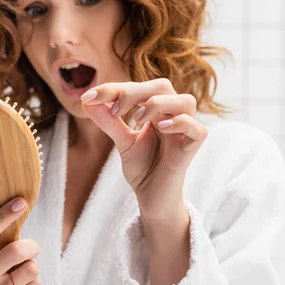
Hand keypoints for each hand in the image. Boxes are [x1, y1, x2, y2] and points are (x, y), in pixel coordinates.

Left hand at [81, 78, 207, 218]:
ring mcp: (186, 131)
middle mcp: (174, 115)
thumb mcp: (122, 141)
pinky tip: (161, 128)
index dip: (114, 89)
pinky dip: (181, 123)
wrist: (152, 198)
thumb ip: (108, 121)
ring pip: (186, 101)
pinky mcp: (192, 148)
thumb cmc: (143, 168)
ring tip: (135, 120)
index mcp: (158, 110)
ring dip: (158, 104)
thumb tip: (86, 101)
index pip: (139, 87)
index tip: (89, 98)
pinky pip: (197, 129)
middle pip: (162, 86)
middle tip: (115, 109)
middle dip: (135, 92)